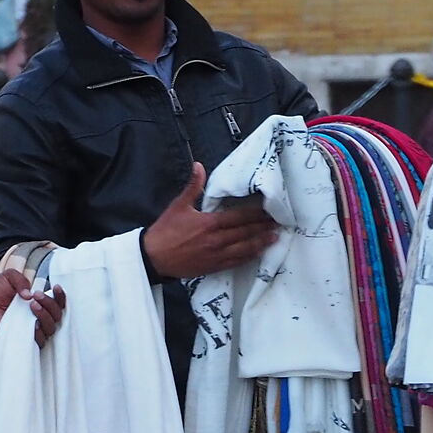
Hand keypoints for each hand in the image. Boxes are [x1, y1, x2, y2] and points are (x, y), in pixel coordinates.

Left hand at [0, 267, 66, 343]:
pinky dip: (38, 332)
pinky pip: (39, 341)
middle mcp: (39, 316)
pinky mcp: (24, 339)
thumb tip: (29, 293)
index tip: (56, 288)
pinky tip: (32, 323)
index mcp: (39, 301)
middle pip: (57, 315)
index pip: (58, 302)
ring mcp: (32, 328)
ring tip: (32, 305)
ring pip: (50, 328)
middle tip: (37, 295)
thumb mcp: (9, 277)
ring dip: (45, 316)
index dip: (60, 296)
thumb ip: (20, 279)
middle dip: (50, 304)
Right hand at [141, 163, 278, 279]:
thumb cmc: (164, 231)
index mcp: (209, 223)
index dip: (255, 213)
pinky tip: (258, 253)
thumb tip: (199, 166)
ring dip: (260, 242)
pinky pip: (236, 262)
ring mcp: (216, 255)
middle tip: (278, 223)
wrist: (153, 258)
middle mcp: (216, 240)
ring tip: (274, 237)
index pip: (238, 217)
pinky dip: (249, 257)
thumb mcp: (178, 206)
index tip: (268, 210)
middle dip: (262, 227)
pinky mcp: (213, 267)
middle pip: (245, 232)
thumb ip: (192, 186)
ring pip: (244, 248)